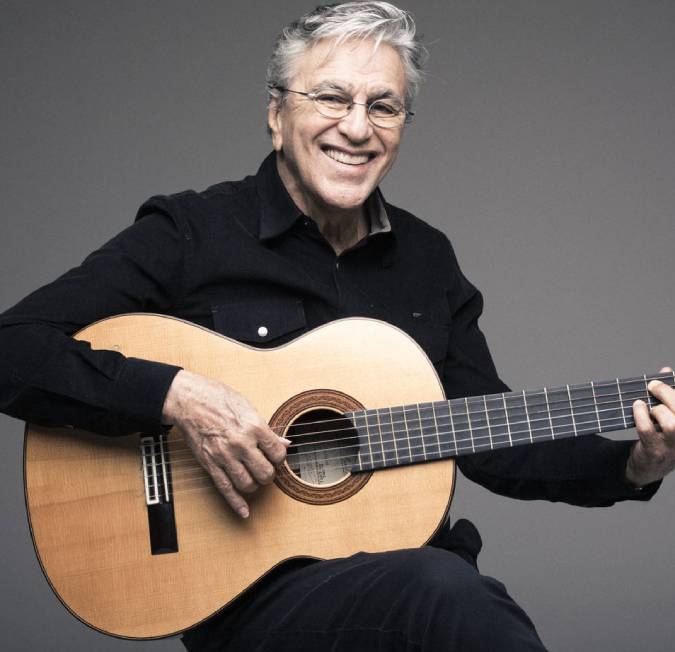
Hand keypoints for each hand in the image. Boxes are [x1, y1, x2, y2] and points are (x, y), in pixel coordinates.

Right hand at [161, 369, 288, 517]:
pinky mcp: (211, 465)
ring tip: (254, 476)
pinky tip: (244, 511)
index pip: (278, 454)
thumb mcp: (249, 408)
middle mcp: (241, 444)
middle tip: (266, 467)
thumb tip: (285, 443)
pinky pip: (226, 490)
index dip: (279, 458)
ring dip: (255, 484)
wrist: (190, 401)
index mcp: (254, 427)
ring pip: (248, 484)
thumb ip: (267, 430)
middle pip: (265, 473)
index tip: (275, 456)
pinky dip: (236, 503)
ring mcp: (225, 456)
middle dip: (269, 474)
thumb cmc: (220, 399)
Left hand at [626, 366, 674, 486]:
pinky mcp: (656, 452)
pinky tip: (637, 407)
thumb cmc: (662, 434)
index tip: (666, 376)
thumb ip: (669, 394)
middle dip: (667, 394)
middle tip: (652, 386)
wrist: (651, 465)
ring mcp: (674, 446)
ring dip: (657, 409)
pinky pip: (648, 430)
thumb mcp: (670, 415)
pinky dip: (640, 415)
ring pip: (672, 423)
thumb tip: (666, 370)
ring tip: (649, 407)